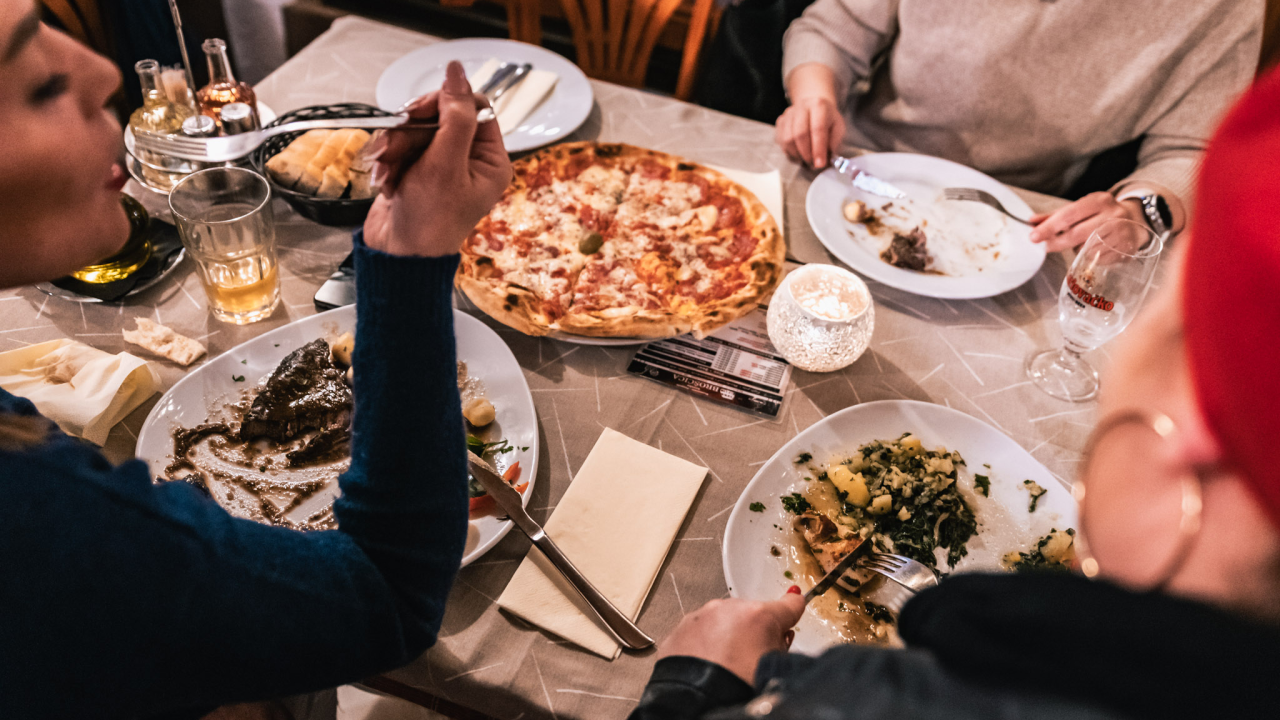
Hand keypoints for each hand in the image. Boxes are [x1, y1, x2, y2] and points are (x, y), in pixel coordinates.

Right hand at [362, 61, 511, 257]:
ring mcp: (442, 165)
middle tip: (398, 147)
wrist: (399, 257)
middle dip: (412, 131)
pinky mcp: (417, 170)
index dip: (445, 103)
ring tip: (388, 171)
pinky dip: (388, 160)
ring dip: (395, 147)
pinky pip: (400, 146)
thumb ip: (454, 116)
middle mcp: (469, 160)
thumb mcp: (445, 164)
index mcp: (490, 159)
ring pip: (414, 129)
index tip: (420, 112)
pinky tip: (386, 180)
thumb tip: (457, 73)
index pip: (474, 106)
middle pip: (440, 115)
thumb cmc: (430, 223)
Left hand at [655, 587, 805, 683]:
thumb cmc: (737, 689)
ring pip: (722, 621)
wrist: (697, 703)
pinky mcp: (681, 630)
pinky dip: (705, 644)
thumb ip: (782, 645)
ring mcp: (701, 617)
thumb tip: (780, 637)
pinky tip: (708, 665)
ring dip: (727, 636)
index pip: (787, 605)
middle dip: (754, 630)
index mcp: (760, 616)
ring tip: (726, 665)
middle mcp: (729, 610)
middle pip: (751, 614)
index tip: (795, 604)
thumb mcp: (777, 668)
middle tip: (753, 657)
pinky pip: (699, 632)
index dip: (793, 609)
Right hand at [776, 96, 845, 169]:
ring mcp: (788, 114)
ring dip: (797, 155)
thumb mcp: (838, 127)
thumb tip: (827, 159)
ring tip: (806, 160)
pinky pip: (781, 141)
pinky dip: (789, 152)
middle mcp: (802, 107)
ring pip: (787, 139)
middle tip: (813, 164)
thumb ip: (834, 142)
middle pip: (799, 134)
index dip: (818, 149)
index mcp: (819, 106)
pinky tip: (798, 154)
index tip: (820, 164)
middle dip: (806, 154)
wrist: (812, 104)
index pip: (818, 129)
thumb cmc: (827, 118)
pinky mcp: (780, 121)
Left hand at [1028, 192, 1145, 252]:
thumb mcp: (1082, 208)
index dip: (1049, 227)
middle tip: (1045, 246)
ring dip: (1075, 249)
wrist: (1137, 220)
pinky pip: (1097, 259)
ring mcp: (1121, 233)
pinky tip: (1093, 249)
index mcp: (1099, 201)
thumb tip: (1031, 221)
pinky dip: (1089, 257)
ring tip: (1079, 243)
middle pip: (1076, 234)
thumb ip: (1056, 215)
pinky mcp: (1125, 250)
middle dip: (1056, 243)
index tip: (1033, 236)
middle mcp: (1112, 215)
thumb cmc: (1101, 214)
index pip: (1069, 214)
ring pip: (1085, 249)